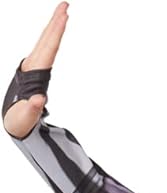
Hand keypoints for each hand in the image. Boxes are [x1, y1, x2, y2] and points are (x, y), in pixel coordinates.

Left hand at [3, 1, 68, 139]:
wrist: (13, 120)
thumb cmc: (20, 119)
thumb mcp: (25, 117)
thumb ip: (32, 108)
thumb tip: (39, 99)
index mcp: (32, 73)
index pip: (48, 48)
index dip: (56, 33)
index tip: (64, 18)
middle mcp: (32, 64)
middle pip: (46, 39)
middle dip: (55, 21)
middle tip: (65, 4)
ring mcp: (34, 64)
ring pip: (46, 39)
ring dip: (54, 24)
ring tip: (64, 10)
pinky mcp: (37, 66)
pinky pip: (46, 45)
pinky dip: (53, 34)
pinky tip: (58, 26)